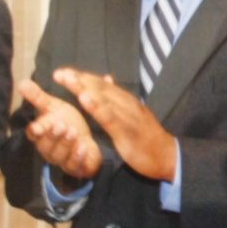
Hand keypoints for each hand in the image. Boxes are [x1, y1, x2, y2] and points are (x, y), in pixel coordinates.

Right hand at [18, 79, 101, 179]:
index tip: (37, 127)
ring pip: (60, 155)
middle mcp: (48, 149)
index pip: (34, 134)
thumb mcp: (54, 106)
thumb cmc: (67, 120)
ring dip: (66, 144)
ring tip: (73, 131)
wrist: (87, 138)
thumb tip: (22, 82)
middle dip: (53, 136)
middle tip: (60, 125)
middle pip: (46, 145)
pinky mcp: (74, 167)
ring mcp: (61, 159)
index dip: (35, 131)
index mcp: (41, 135)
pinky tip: (83, 146)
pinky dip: (78, 156)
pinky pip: (74, 165)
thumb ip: (38, 97)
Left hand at [53, 67, 176, 182]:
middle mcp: (126, 103)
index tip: (64, 72)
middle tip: (59, 73)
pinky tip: (84, 100)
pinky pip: (110, 117)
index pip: (102, 85)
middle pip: (100, 88)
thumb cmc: (147, 137)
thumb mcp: (133, 114)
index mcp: (126, 101)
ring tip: (68, 80)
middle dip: (79, 79)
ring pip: (104, 99)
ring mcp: (128, 116)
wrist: (167, 155)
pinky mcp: (128, 131)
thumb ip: (118, 98)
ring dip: (84, 88)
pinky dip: (97, 107)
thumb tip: (106, 78)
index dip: (83, 78)